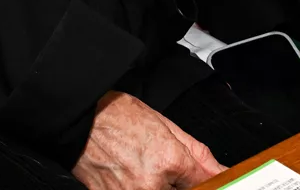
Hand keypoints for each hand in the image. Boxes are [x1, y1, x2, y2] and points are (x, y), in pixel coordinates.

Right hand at [72, 91, 225, 189]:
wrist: (80, 119)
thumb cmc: (117, 117)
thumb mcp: (166, 125)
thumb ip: (197, 154)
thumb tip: (219, 171)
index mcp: (169, 161)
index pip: (204, 184)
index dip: (202, 179)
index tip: (197, 177)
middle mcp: (151, 185)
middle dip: (176, 181)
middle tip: (158, 165)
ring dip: (157, 184)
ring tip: (141, 167)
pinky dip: (136, 186)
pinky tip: (129, 173)